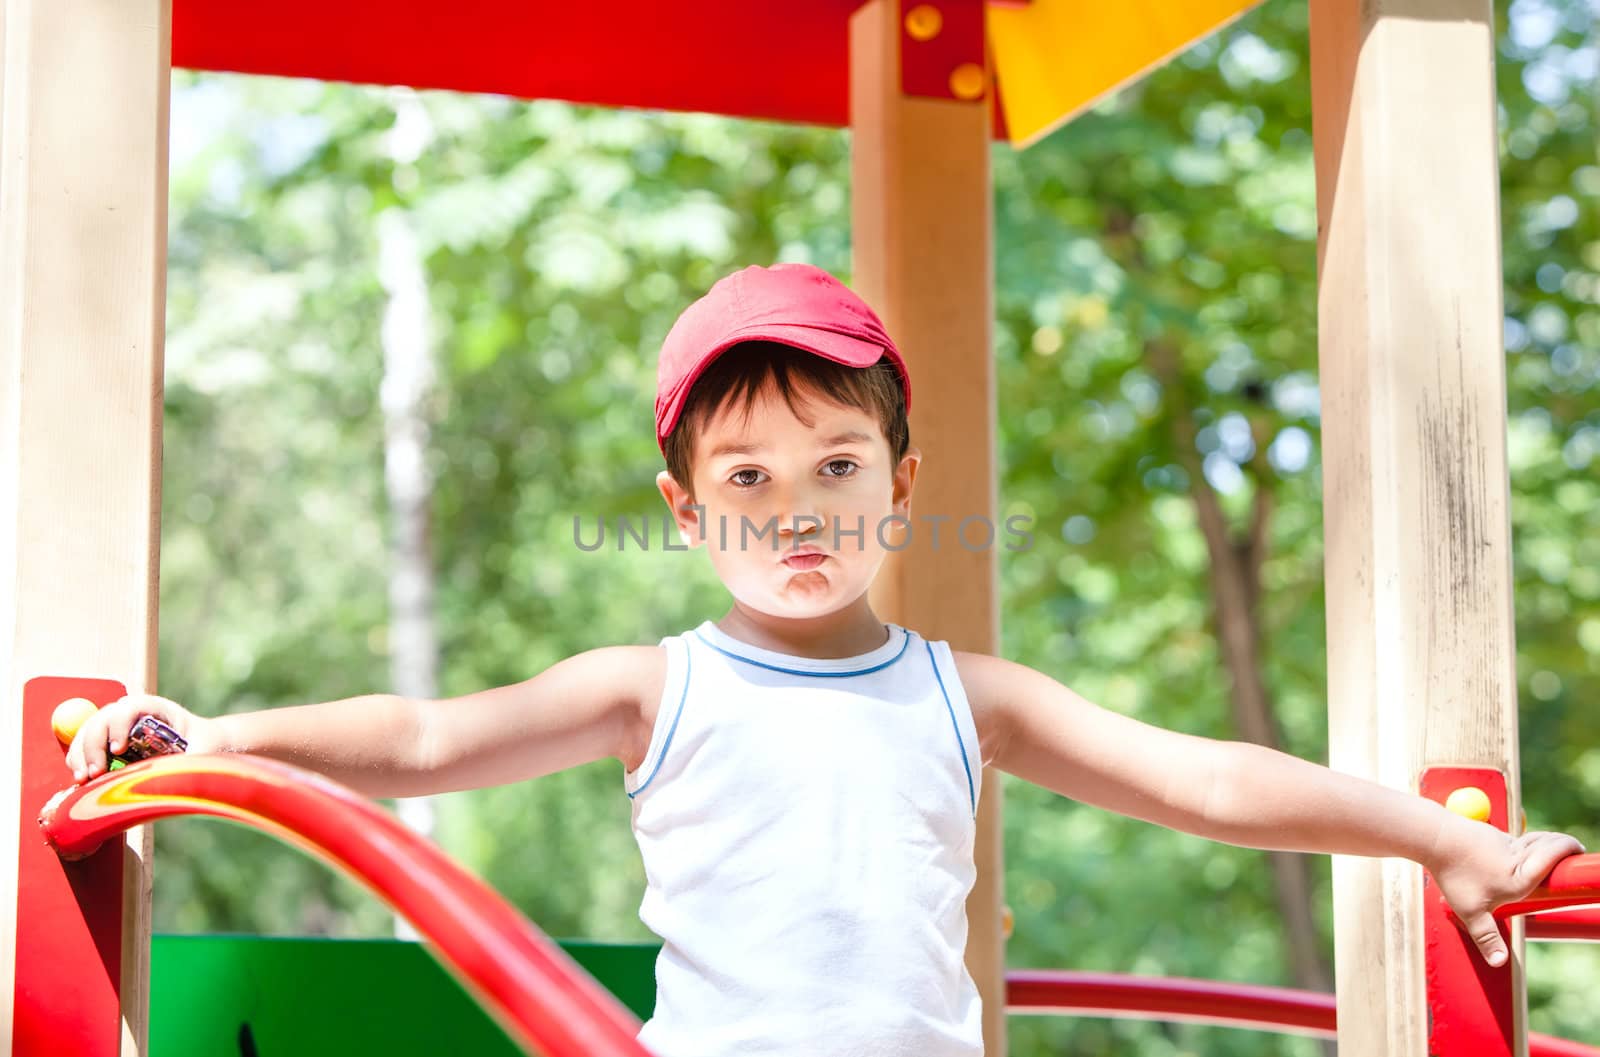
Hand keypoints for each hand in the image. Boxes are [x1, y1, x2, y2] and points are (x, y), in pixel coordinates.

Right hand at [62, 694, 217, 783]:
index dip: (119, 726)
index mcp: (153, 707)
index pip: (130, 708)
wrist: (198, 742)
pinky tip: (81, 778)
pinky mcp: (104, 738)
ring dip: (80, 755)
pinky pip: (83, 746)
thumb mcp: (201, 750)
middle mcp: (129, 711)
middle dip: (94, 746)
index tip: (118, 750)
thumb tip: (171, 776)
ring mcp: (113, 723)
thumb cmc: (201, 743)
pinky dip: (78, 761)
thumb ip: (190, 761)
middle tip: (95, 772)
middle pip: (101, 720)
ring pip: (87, 732)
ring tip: (83, 778)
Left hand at [1429, 817, 1585, 966]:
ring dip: (1547, 842)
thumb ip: (1487, 937)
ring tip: (1555, 849)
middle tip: (1574, 850)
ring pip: (1534, 840)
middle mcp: (1517, 857)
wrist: (1435, 838)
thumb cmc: (1454, 875)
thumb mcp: (1469, 911)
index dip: (1569, 848)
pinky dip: (1526, 842)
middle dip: (1564, 845)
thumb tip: (1499, 963)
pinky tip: (1523, 848)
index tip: (1578, 851)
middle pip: (1549, 844)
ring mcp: (1505, 842)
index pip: (1553, 855)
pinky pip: (1517, 840)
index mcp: (1519, 877)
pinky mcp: (1493, 835)